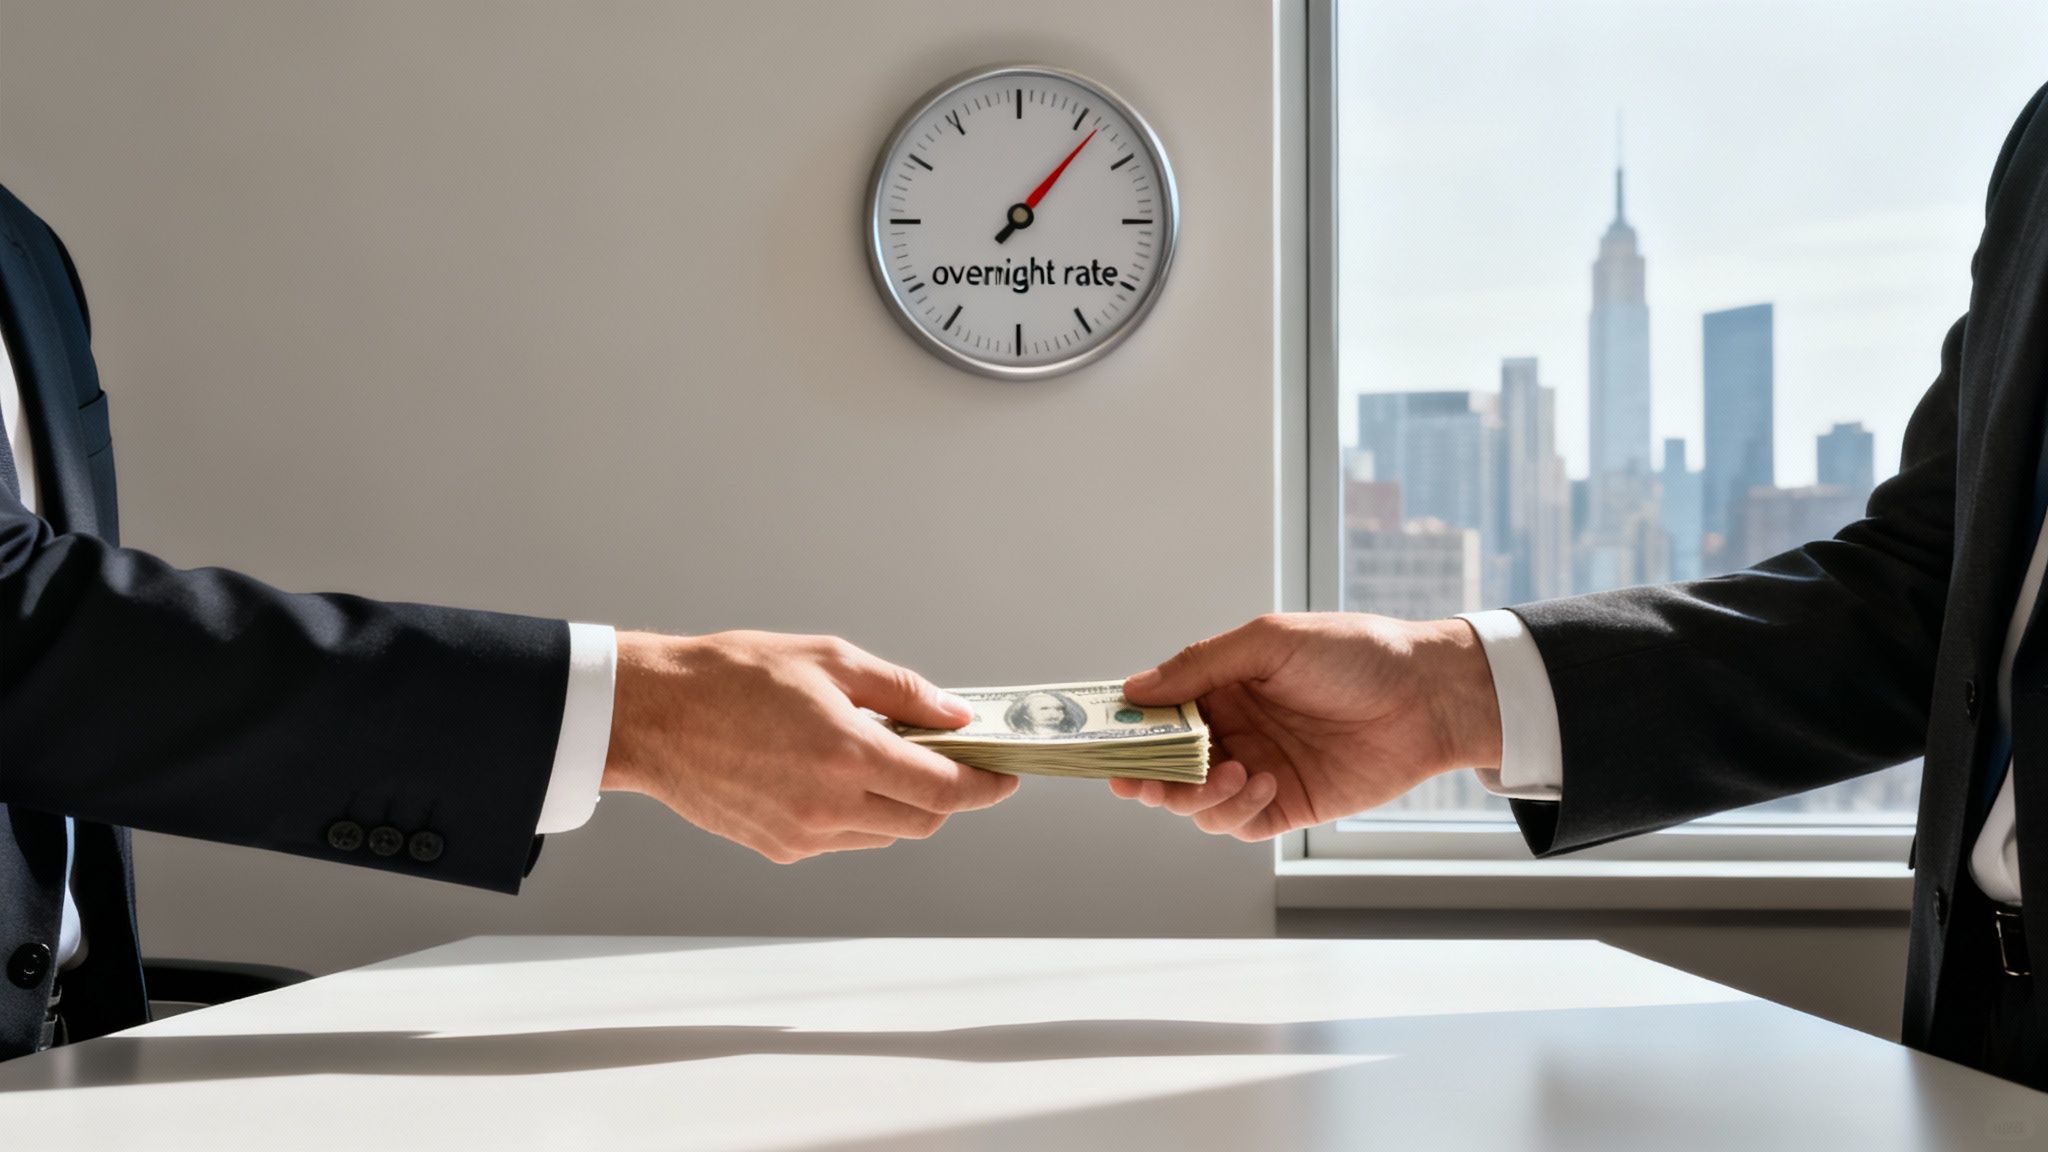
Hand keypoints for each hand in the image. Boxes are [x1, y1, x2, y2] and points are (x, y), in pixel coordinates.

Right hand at [601, 631, 1018, 862]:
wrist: (653, 715)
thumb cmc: (732, 676)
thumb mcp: (829, 660)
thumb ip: (903, 692)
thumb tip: (957, 716)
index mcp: (849, 755)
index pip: (946, 790)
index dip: (986, 786)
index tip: (1005, 775)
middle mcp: (830, 807)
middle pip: (924, 820)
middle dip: (946, 793)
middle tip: (944, 756)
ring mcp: (803, 836)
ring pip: (885, 834)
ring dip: (898, 803)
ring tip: (872, 755)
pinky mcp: (779, 849)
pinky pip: (842, 839)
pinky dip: (855, 813)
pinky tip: (828, 773)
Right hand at [1111, 614, 1502, 840]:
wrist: (1429, 697)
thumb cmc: (1356, 654)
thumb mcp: (1270, 642)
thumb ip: (1200, 666)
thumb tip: (1134, 690)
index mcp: (1222, 686)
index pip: (1157, 713)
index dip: (1125, 729)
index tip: (1099, 742)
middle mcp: (1233, 730)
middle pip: (1166, 767)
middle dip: (1148, 776)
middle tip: (1139, 779)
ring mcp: (1257, 771)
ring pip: (1196, 804)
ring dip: (1199, 796)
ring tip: (1233, 773)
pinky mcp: (1287, 806)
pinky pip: (1239, 824)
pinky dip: (1238, 811)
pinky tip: (1262, 785)